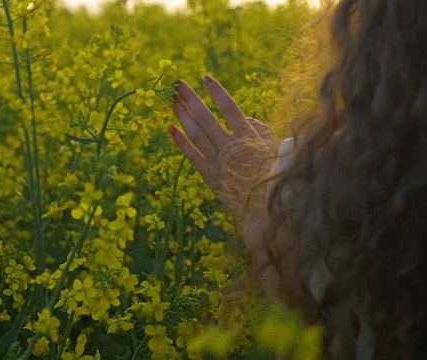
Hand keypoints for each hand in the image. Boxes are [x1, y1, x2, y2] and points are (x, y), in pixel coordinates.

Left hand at [169, 75, 276, 211]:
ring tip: (172, 101)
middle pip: (206, 118)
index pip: (229, 108)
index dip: (216, 92)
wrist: (265, 204)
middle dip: (191, 99)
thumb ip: (258, 128)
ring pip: (195, 134)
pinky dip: (180, 142)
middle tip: (177, 85)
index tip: (204, 78)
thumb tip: (244, 120)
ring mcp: (217, 161)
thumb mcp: (273, 147)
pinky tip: (170, 128)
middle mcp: (230, 147)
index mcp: (248, 137)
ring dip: (182, 116)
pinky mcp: (209, 175)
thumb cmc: (273, 172)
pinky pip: (191, 155)